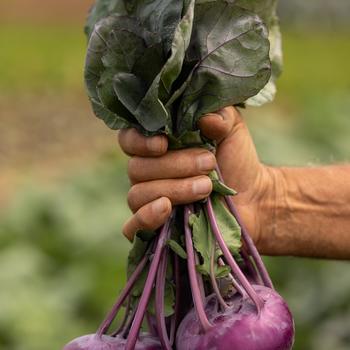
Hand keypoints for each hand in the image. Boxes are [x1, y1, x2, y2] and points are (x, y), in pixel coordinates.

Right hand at [118, 106, 273, 247]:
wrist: (252, 197)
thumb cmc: (235, 161)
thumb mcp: (231, 131)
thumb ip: (219, 117)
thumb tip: (205, 119)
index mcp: (157, 147)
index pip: (129, 140)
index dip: (140, 141)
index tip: (164, 143)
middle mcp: (148, 173)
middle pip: (137, 168)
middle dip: (174, 165)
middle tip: (208, 162)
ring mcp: (149, 202)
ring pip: (138, 194)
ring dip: (173, 189)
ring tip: (206, 186)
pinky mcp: (156, 228)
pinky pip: (133, 227)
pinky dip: (145, 218)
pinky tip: (166, 209)